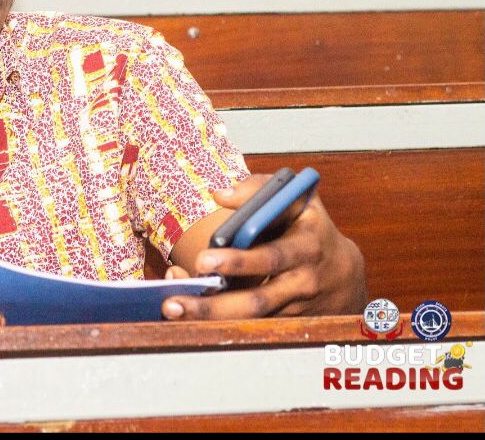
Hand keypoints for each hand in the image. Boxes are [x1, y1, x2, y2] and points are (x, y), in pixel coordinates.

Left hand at [161, 174, 365, 319]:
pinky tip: (184, 309)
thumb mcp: (295, 198)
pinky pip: (247, 324)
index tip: (204, 260)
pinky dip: (215, 318)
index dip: (239, 262)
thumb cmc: (309, 226)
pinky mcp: (281, 322)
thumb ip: (259, 188)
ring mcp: (291, 308)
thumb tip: (220, 195)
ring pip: (248, 319)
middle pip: (256, 300)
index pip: (271, 257)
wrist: (343, 272)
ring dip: (207, 316)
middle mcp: (301, 282)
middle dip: (215, 302)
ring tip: (171, 308)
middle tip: (176, 298)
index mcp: (306, 246)